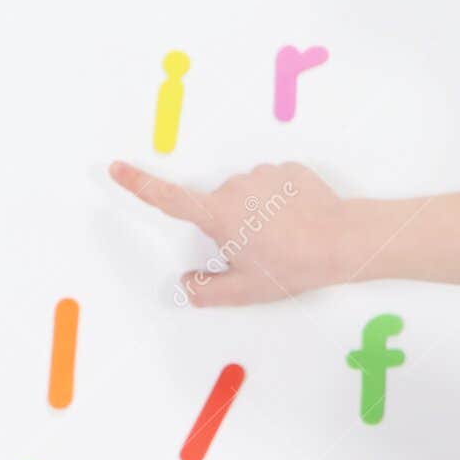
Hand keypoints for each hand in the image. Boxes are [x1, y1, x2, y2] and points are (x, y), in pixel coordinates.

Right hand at [108, 159, 352, 306]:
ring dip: (257, 213)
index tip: (117, 168)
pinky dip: (279, 201)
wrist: (341, 240)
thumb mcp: (244, 290)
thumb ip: (205, 290)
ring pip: (248, 196)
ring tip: (284, 237)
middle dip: (231, 227)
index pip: (169, 199)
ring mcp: (264, 174)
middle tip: (261, 251)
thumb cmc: (292, 265)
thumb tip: (186, 284)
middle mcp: (236, 187)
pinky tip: (298, 220)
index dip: (140, 185)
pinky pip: (274, 186)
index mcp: (218, 214)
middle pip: (219, 207)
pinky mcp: (289, 169)